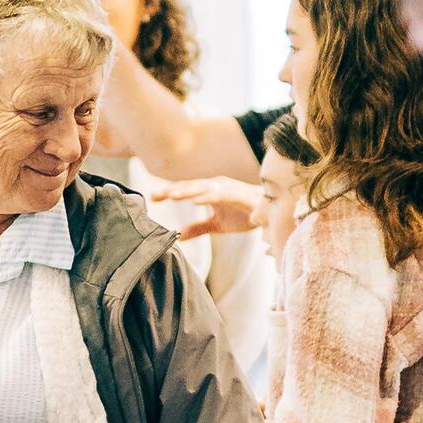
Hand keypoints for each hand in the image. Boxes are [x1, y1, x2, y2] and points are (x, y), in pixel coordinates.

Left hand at [151, 177, 269, 240]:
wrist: (270, 213)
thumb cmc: (244, 214)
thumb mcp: (216, 225)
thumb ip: (198, 228)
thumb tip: (178, 236)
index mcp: (209, 191)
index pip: (185, 190)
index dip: (168, 193)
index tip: (152, 198)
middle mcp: (215, 186)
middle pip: (189, 187)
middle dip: (172, 190)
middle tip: (154, 196)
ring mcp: (226, 189)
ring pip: (202, 188)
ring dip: (187, 191)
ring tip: (171, 196)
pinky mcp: (237, 195)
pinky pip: (220, 195)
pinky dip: (207, 197)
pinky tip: (195, 201)